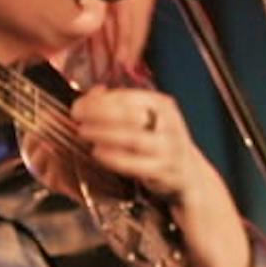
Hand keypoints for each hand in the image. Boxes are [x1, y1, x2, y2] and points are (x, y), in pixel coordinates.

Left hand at [72, 87, 203, 203]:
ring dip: (103, 134)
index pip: (127, 97)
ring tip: (83, 132)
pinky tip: (97, 153)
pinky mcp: (164, 171)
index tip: (78, 105)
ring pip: (133, 139)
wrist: (189, 173)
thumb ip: (120, 104)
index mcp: (162, 105)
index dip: (99, 100)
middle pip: (129, 115)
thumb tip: (92, 93)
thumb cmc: (158, 141)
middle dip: (98, 114)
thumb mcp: (146, 117)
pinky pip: (136, 164)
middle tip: (76, 117)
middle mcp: (169, 124)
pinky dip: (114, 158)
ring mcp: (168, 148)